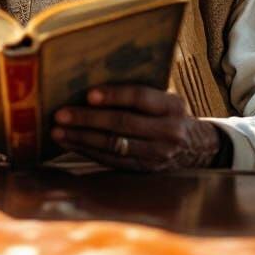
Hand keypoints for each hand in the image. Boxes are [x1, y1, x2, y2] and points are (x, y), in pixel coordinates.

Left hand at [51, 85, 226, 171]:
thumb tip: (94, 84)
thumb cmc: (170, 114)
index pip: (141, 98)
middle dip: (87, 119)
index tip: (88, 94)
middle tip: (61, 114)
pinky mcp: (145, 170)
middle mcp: (167, 132)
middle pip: (122, 124)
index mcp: (172, 106)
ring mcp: (157, 155)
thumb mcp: (166, 99)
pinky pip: (112, 161)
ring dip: (82, 138)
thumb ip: (140, 94)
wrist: (197, 148)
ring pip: (113, 145)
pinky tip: (71, 144)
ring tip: (58, 131)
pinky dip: (89, 152)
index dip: (114, 95)